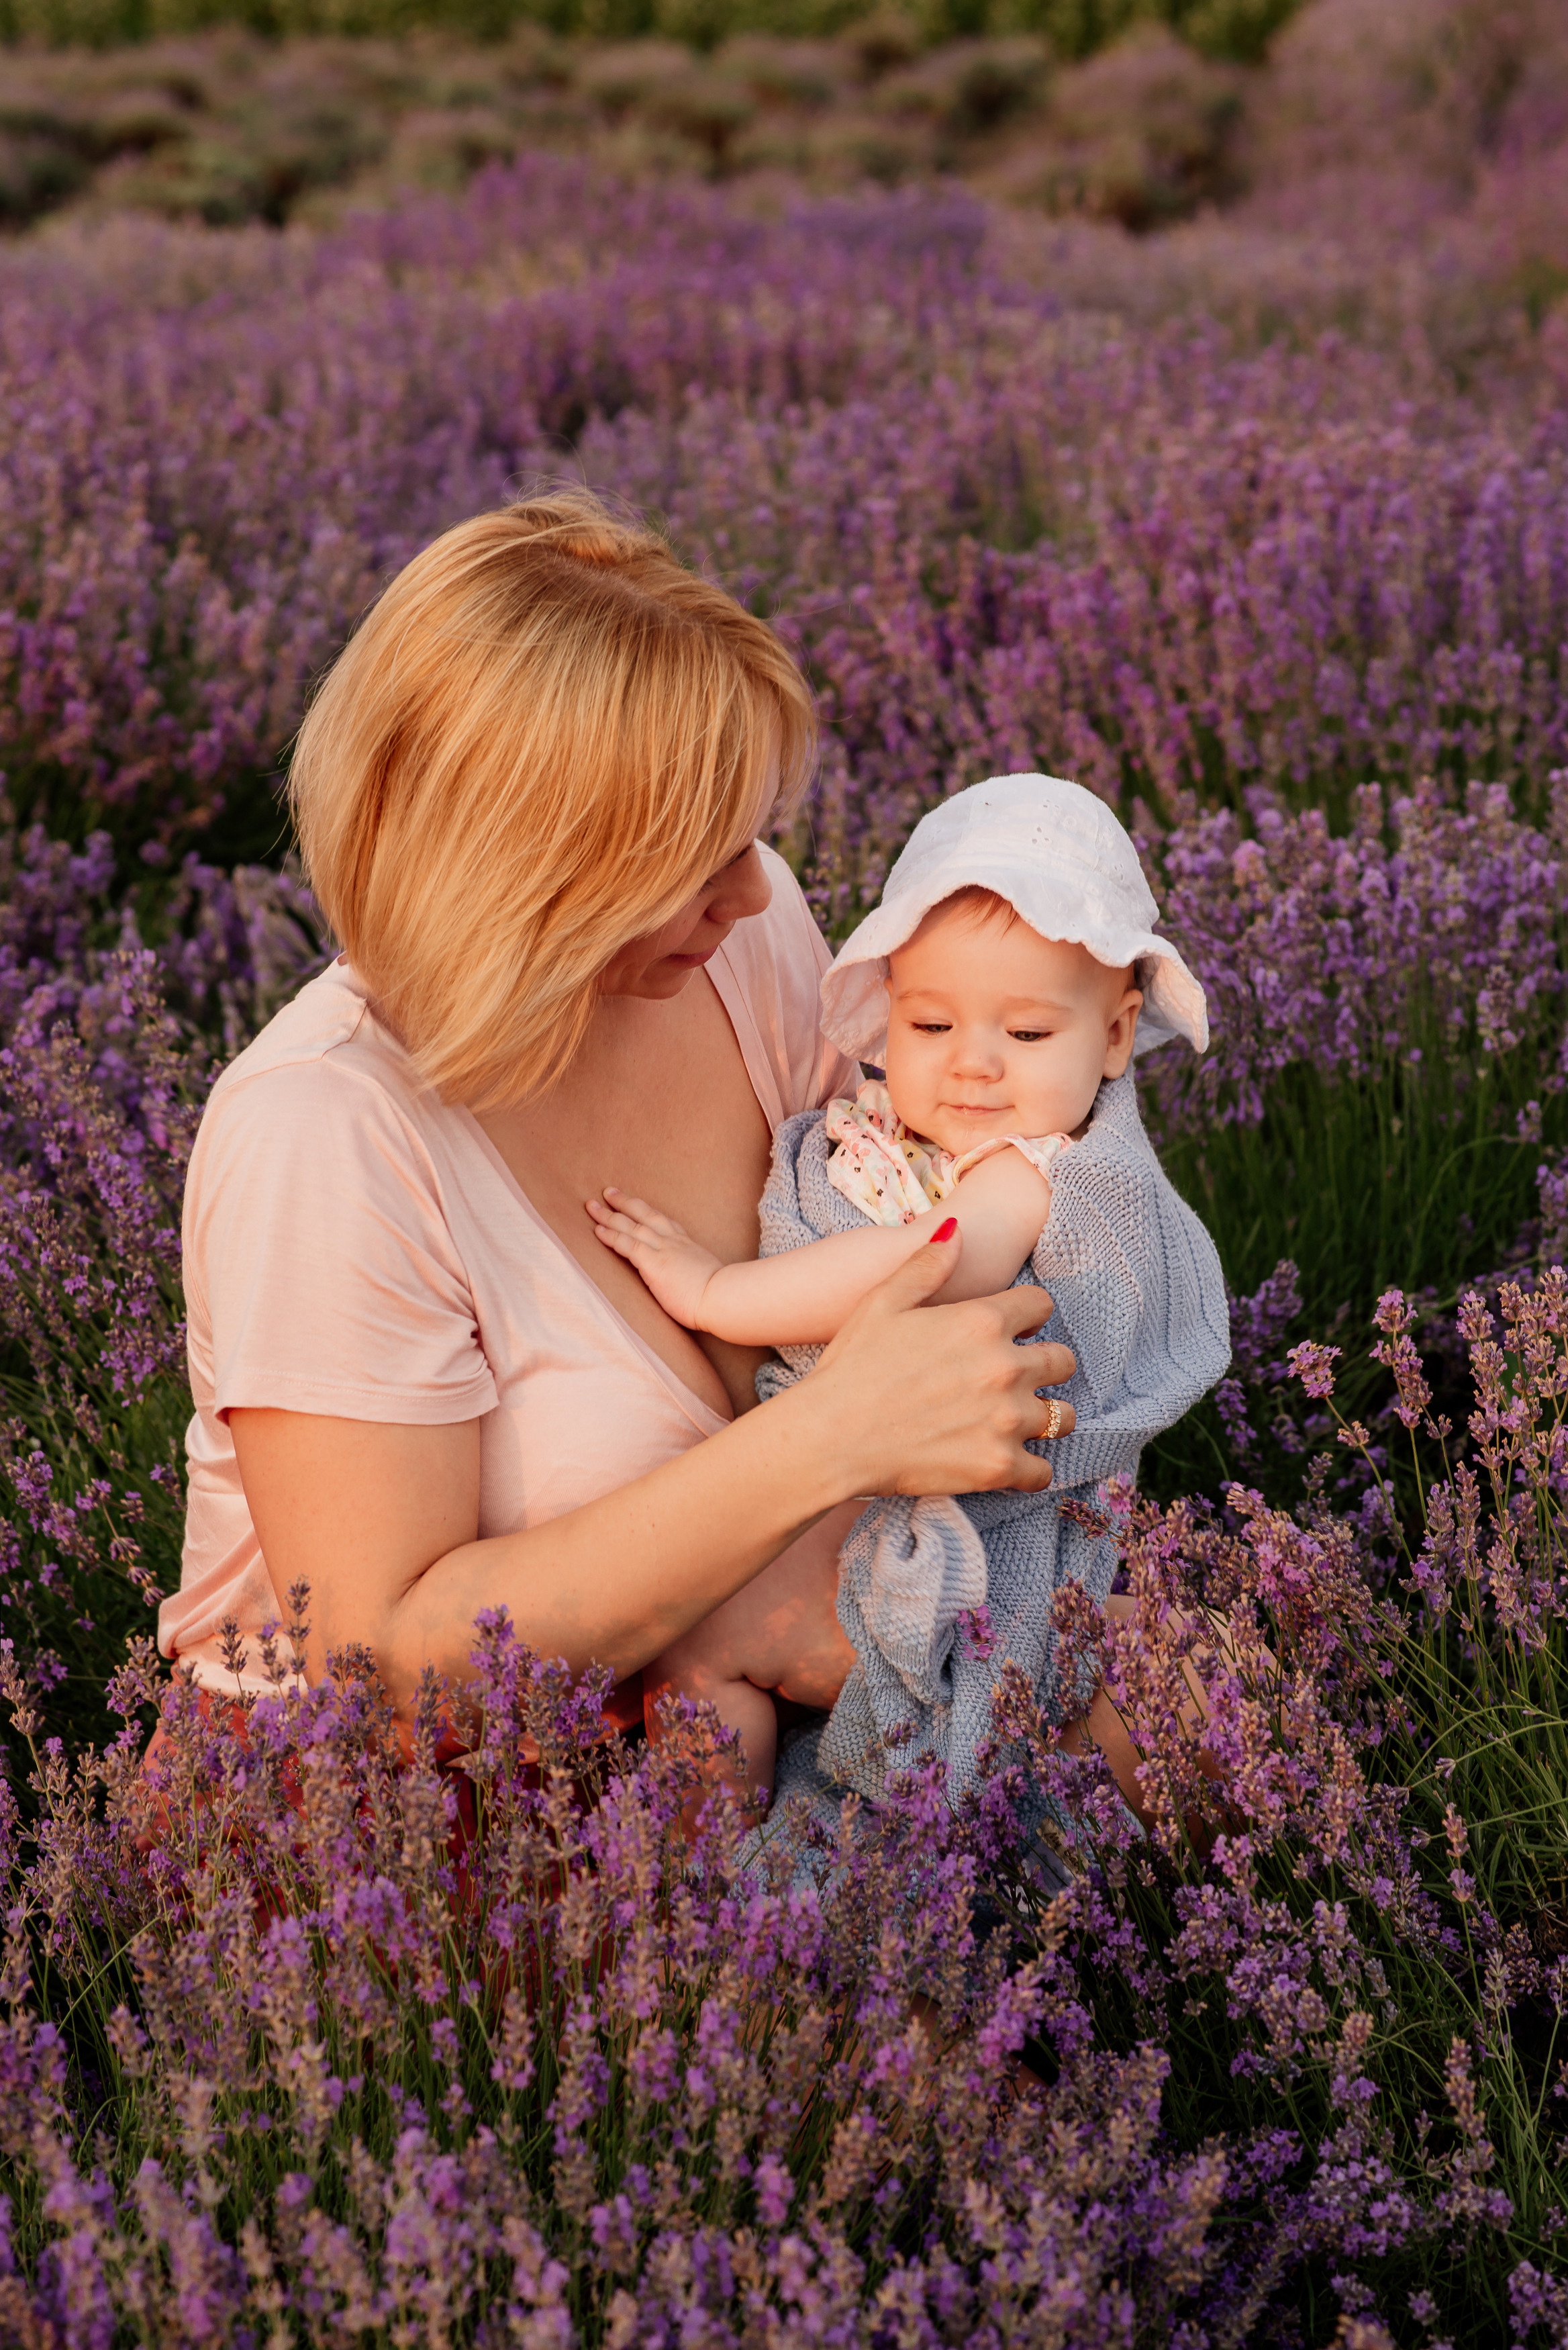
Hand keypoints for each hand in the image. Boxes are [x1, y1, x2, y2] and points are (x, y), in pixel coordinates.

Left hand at [586, 1186, 723, 1328]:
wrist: (723, 1298)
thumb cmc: (720, 1296)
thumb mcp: (709, 1278)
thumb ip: (697, 1275)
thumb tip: (697, 1284)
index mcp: (688, 1246)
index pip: (667, 1224)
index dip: (649, 1213)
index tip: (638, 1206)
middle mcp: (674, 1242)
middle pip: (646, 1215)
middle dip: (625, 1203)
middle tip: (609, 1192)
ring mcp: (663, 1250)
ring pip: (631, 1226)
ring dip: (609, 1215)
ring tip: (591, 1206)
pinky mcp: (653, 1263)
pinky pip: (627, 1244)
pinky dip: (611, 1236)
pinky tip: (597, 1230)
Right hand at [794, 1218, 1076, 1498]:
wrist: (830, 1437)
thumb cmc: (851, 1368)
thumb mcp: (882, 1302)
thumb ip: (927, 1265)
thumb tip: (957, 1232)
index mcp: (982, 1321)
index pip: (1041, 1305)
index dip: (1028, 1315)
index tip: (1014, 1330)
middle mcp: (1005, 1367)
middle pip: (1062, 1361)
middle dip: (1044, 1365)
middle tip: (1013, 1378)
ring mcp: (1006, 1420)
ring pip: (1062, 1417)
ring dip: (1043, 1417)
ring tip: (1013, 1421)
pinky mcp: (999, 1467)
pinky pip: (1042, 1472)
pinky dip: (1029, 1470)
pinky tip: (1006, 1461)